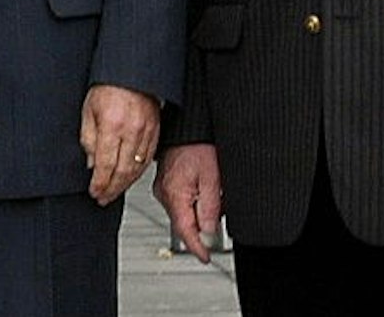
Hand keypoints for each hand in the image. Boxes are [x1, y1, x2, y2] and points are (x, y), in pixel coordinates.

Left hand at [79, 84, 158, 205]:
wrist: (132, 73)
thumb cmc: (108, 87)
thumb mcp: (88, 110)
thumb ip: (88, 138)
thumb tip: (91, 164)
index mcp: (112, 126)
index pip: (105, 164)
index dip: (99, 183)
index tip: (94, 192)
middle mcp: (132, 132)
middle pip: (123, 170)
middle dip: (112, 189)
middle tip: (102, 198)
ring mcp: (146, 133)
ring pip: (137, 168)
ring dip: (125, 184)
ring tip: (113, 192)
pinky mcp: (155, 132)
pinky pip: (147, 159)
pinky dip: (138, 172)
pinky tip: (129, 178)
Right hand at [156, 143, 223, 262]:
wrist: (186, 126)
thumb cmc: (198, 146)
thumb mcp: (212, 179)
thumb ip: (210, 208)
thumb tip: (209, 231)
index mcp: (175, 195)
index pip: (185, 231)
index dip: (197, 247)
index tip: (205, 257)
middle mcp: (164, 193)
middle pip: (184, 222)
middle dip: (203, 223)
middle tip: (220, 206)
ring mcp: (162, 187)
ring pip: (183, 211)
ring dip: (200, 209)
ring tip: (214, 189)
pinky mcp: (164, 182)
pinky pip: (180, 200)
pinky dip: (193, 200)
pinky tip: (204, 186)